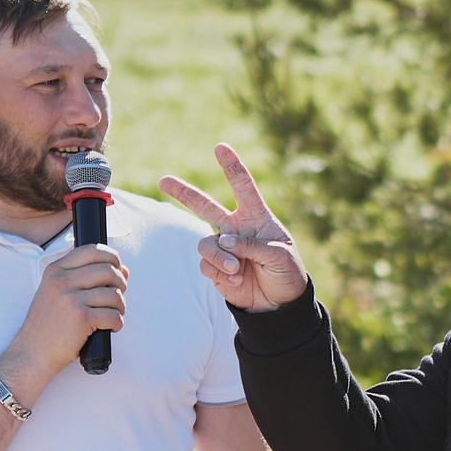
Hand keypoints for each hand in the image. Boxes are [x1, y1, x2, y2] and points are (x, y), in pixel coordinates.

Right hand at [0, 244, 126, 398]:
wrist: (32, 353)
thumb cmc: (48, 326)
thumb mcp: (57, 293)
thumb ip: (85, 278)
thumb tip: (124, 270)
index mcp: (55, 270)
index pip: (92, 250)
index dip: (112, 258)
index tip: (117, 270)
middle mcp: (62, 280)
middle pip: (108, 270)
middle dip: (121, 284)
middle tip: (116, 299)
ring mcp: (70, 298)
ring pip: (114, 294)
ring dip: (120, 307)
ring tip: (112, 315)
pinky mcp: (81, 318)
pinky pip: (113, 315)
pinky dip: (117, 323)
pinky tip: (110, 328)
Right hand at [160, 144, 309, 311]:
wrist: (280, 303)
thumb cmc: (286, 272)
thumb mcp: (279, 256)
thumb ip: (252, 245)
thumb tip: (224, 241)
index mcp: (255, 217)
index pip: (242, 186)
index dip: (231, 167)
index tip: (220, 147)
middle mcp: (235, 228)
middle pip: (204, 205)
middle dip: (183, 192)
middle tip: (163, 180)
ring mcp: (223, 247)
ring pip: (205, 244)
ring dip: (219, 257)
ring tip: (237, 269)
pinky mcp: (216, 268)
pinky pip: (206, 265)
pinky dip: (219, 273)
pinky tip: (236, 280)